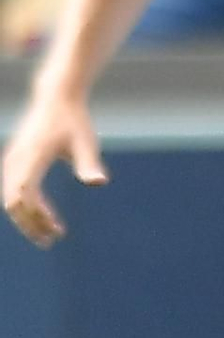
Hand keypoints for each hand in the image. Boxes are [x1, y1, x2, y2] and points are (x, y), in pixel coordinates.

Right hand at [3, 89, 108, 247]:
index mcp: (33, 156)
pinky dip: (26, 207)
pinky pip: (13, 191)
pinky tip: (45, 216)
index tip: (57, 231)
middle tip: (51, 240)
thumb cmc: (74, 120)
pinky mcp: (14, 161)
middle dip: (30, 224)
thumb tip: (99, 183)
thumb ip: (89, 163)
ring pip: (10, 199)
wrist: (56, 98)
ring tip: (49, 233)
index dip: (38, 217)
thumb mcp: (86, 142)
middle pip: (14, 202)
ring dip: (27, 218)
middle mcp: (17, 160)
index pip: (26, 195)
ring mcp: (12, 160)